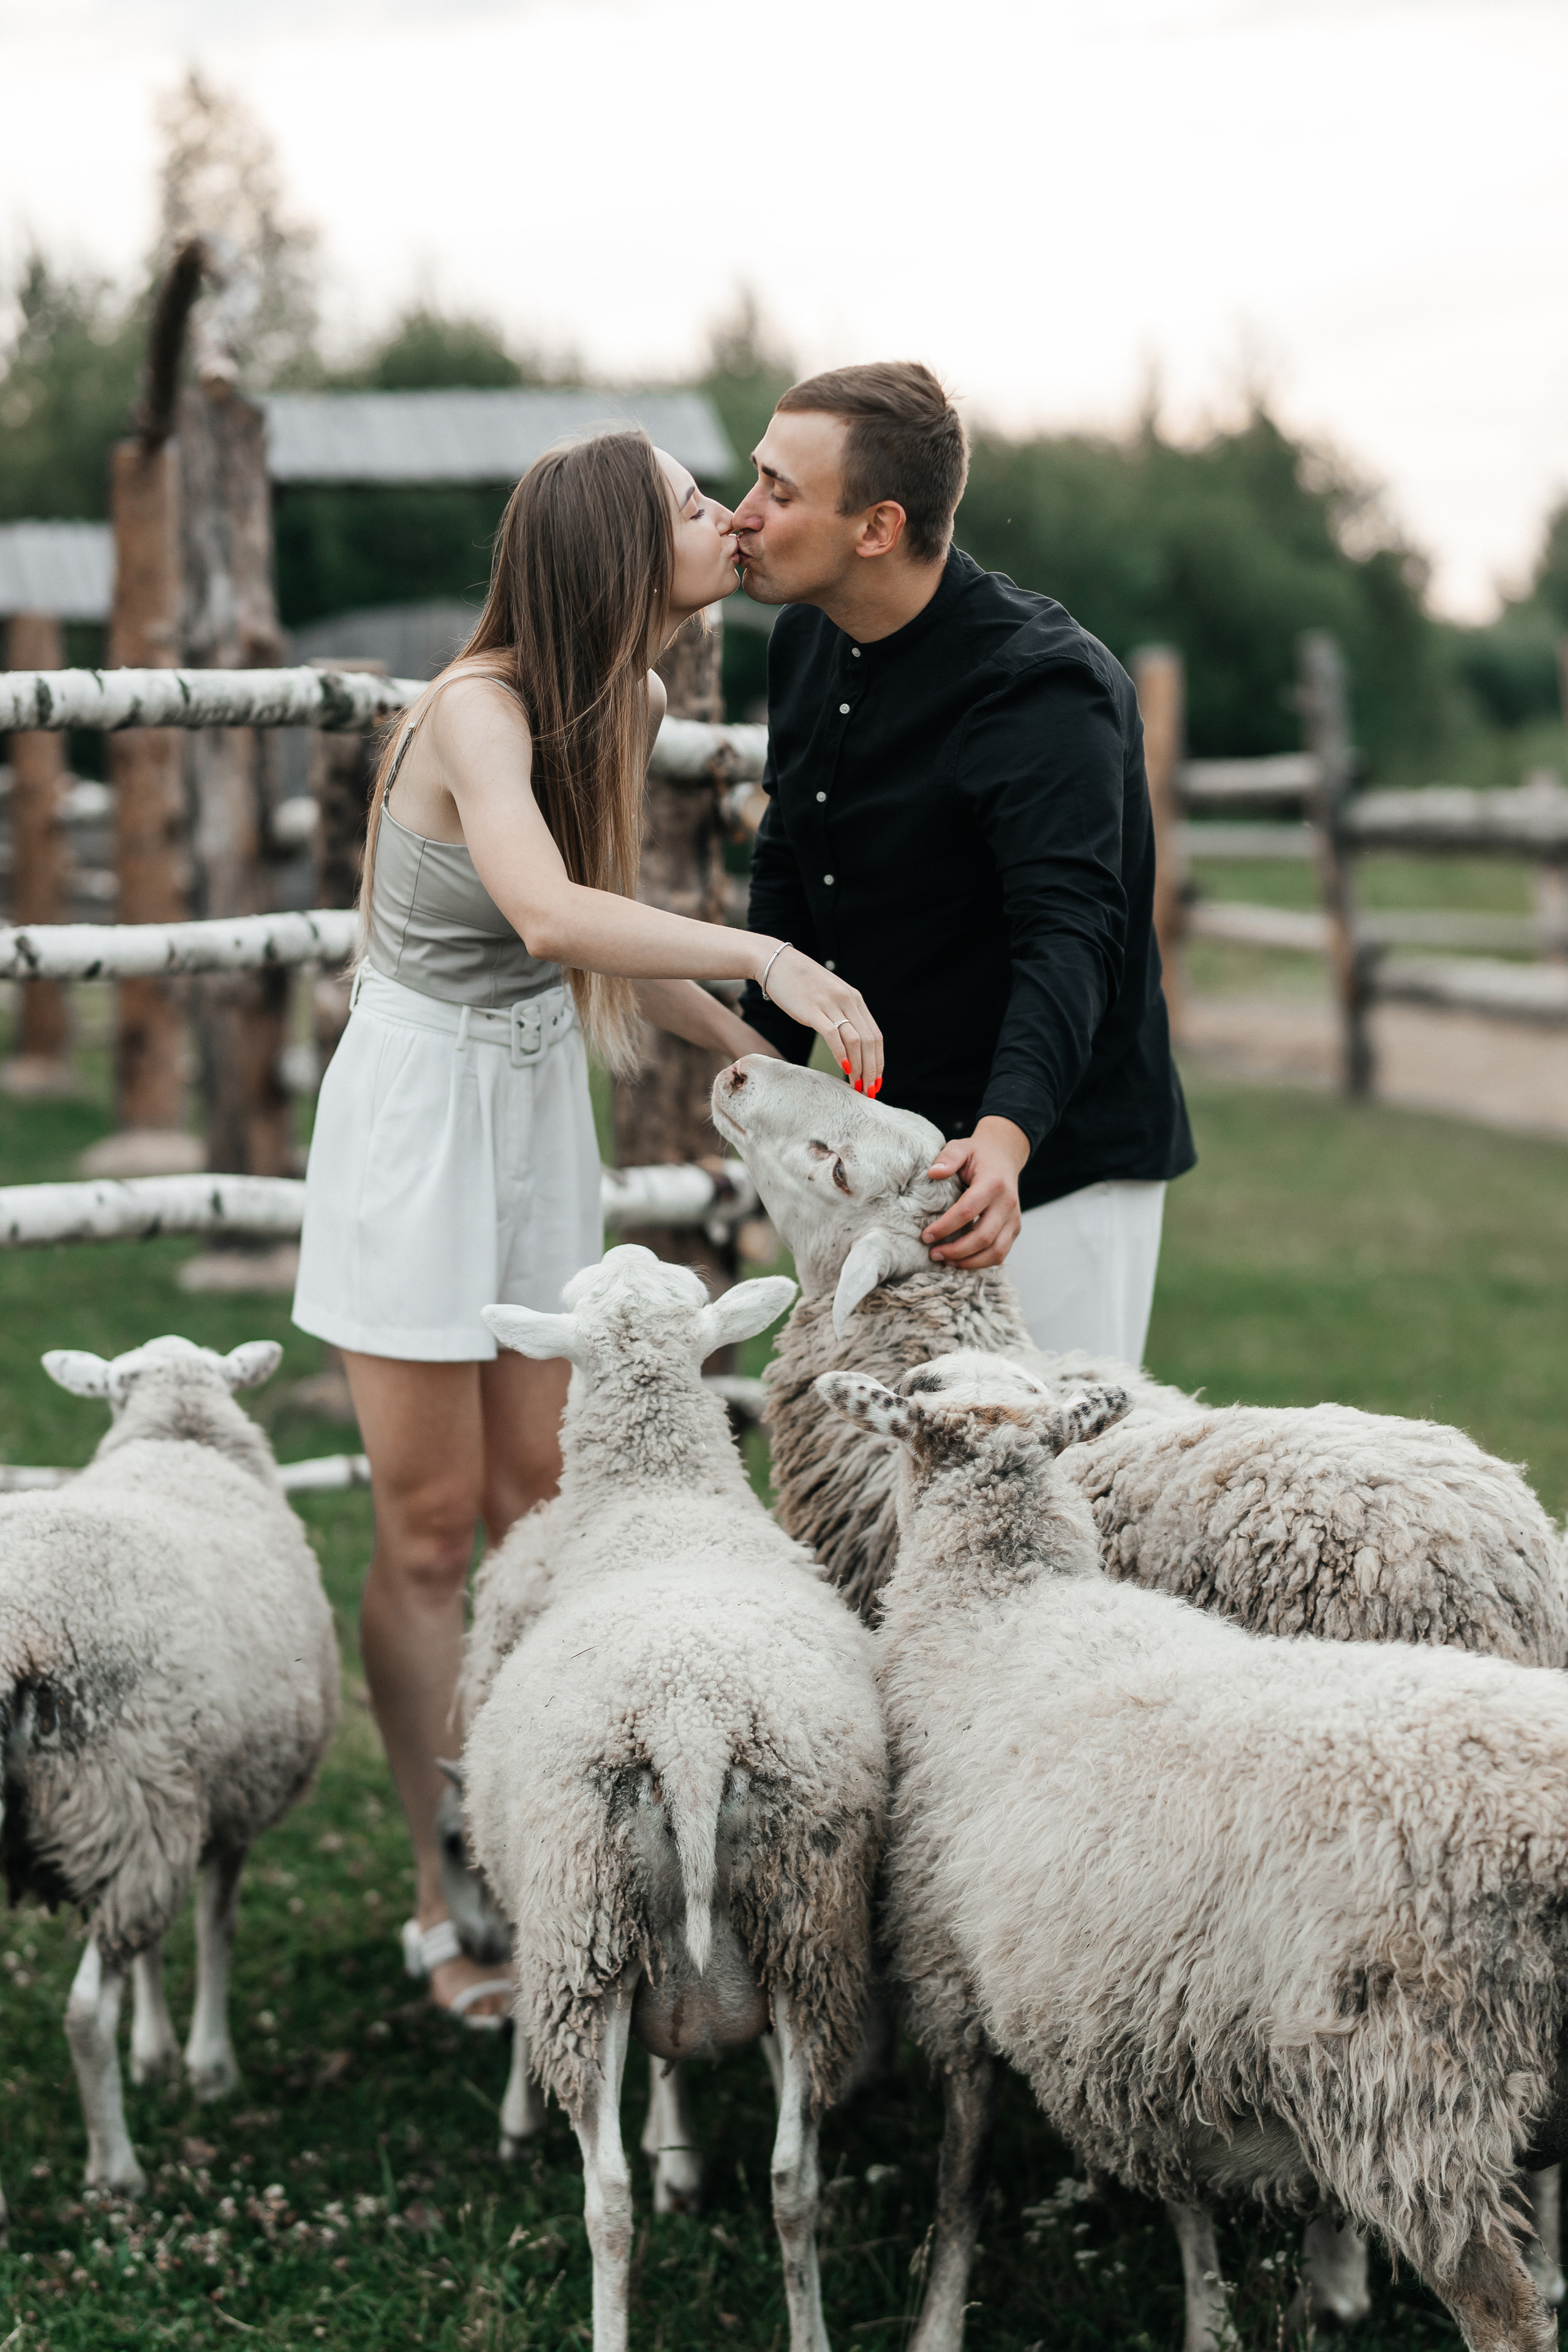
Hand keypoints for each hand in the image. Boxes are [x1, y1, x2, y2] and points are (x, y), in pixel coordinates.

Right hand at [756, 944, 884, 1094]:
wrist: (776, 963)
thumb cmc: (801, 983)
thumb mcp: (830, 996)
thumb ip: (843, 1014)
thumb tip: (851, 1043)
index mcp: (855, 999)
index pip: (875, 1036)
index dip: (878, 1061)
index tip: (877, 1081)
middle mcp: (848, 1001)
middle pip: (869, 1042)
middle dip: (872, 1070)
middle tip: (869, 1091)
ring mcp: (831, 1005)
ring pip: (855, 1041)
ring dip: (859, 1067)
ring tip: (856, 1085)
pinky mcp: (813, 1010)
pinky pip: (833, 1035)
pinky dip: (841, 1054)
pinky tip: (844, 1068)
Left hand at [920, 1117, 1030, 1268]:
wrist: (1004, 1156)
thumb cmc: (978, 1154)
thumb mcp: (961, 1147)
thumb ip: (948, 1157)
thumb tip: (933, 1173)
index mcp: (993, 1183)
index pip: (968, 1211)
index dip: (945, 1227)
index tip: (925, 1235)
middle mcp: (1007, 1203)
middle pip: (983, 1237)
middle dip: (956, 1250)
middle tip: (933, 1253)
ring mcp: (1014, 1218)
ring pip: (995, 1252)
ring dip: (969, 1262)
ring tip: (946, 1261)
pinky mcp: (1015, 1228)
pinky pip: (1000, 1253)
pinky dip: (980, 1263)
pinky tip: (961, 1261)